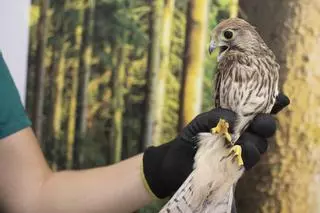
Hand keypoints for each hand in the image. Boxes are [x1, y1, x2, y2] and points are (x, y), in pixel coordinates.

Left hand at [142, 93, 289, 198]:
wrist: (176, 161)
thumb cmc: (190, 138)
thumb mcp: (200, 122)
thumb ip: (217, 116)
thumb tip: (234, 118)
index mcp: (239, 119)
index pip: (260, 110)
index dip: (273, 104)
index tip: (280, 99)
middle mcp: (245, 134)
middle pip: (265, 128)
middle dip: (266, 123)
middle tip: (260, 122)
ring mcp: (242, 151)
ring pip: (260, 145)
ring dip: (255, 142)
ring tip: (244, 141)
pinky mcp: (237, 167)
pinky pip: (249, 161)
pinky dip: (248, 155)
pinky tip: (243, 151)